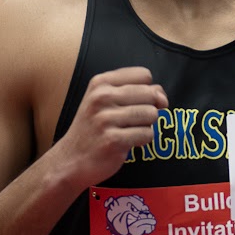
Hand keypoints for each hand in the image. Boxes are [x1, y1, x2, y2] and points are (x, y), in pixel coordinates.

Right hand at [53, 67, 167, 188]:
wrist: (70, 159)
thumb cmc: (94, 128)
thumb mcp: (106, 101)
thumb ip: (137, 91)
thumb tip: (163, 98)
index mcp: (100, 83)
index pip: (144, 75)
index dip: (149, 89)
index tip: (140, 102)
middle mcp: (101, 97)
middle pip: (151, 94)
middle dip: (150, 109)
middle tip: (133, 121)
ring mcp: (106, 119)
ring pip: (151, 114)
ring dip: (146, 125)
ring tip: (129, 131)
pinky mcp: (113, 140)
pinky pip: (147, 134)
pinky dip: (143, 140)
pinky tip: (127, 142)